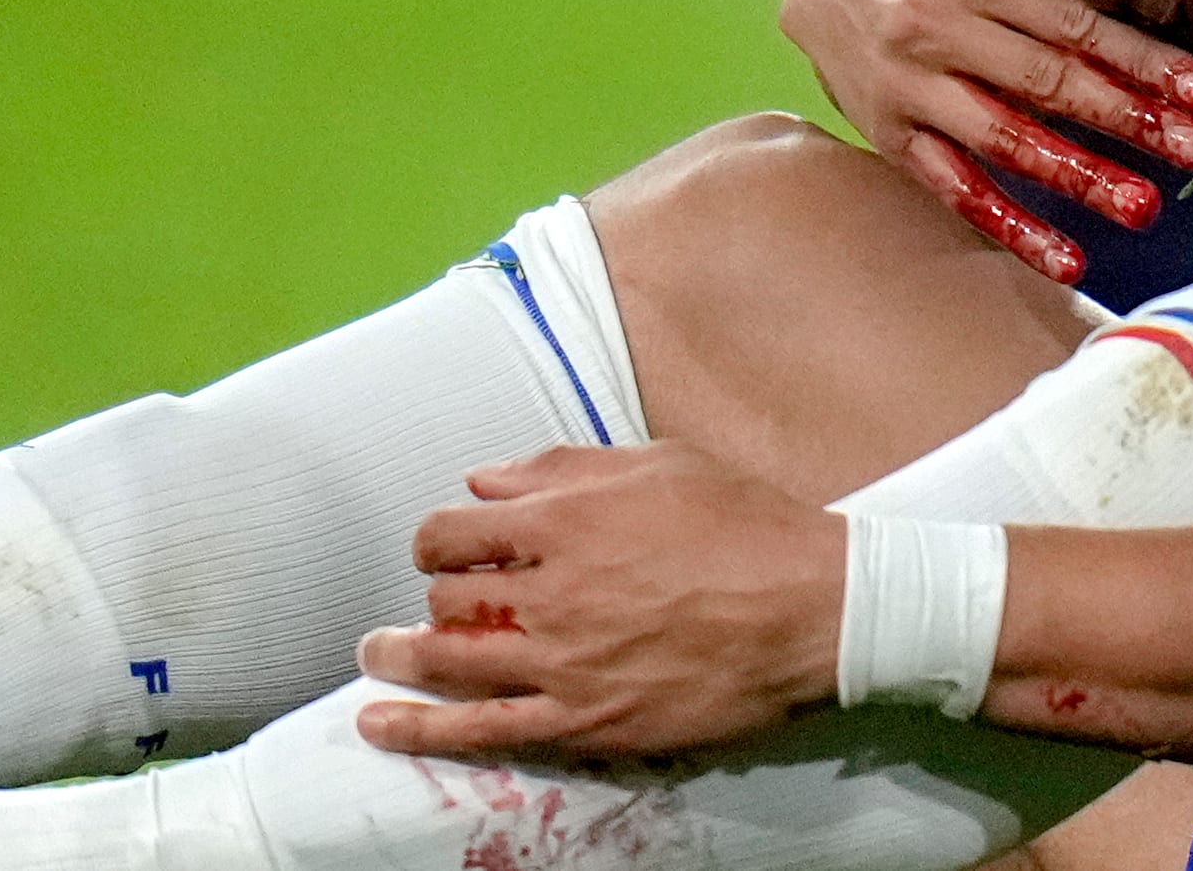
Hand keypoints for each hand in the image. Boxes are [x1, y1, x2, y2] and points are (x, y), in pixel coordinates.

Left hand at [356, 444, 845, 756]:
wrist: (814, 607)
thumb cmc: (750, 527)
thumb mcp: (662, 463)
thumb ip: (563, 467)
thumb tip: (485, 479)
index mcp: (566, 520)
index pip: (454, 529)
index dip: (440, 538)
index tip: (449, 548)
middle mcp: (551, 591)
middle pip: (447, 596)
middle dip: (435, 595)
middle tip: (439, 602)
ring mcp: (563, 662)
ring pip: (448, 660)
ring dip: (399, 656)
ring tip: (378, 654)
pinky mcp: (585, 720)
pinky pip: (482, 730)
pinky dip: (420, 729)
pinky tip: (380, 724)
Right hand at [781, 0, 1192, 284]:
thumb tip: (1173, 42)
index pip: (1075, 25)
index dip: (1142, 61)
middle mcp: (937, 29)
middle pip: (1045, 82)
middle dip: (1125, 119)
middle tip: (1192, 150)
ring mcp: (909, 87)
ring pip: (1004, 140)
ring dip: (1080, 176)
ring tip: (1144, 207)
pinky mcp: (892, 134)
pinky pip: (956, 189)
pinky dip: (1013, 226)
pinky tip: (1067, 260)